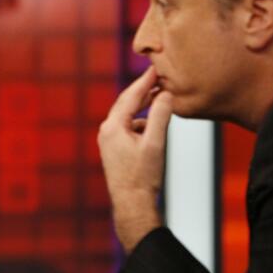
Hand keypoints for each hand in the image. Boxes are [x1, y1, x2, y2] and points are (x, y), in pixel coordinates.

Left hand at [97, 65, 172, 252]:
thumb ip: (160, 116)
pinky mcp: (114, 149)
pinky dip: (142, 122)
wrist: (132, 203)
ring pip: (128, 116)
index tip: (156, 69)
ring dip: (143, 107)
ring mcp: (109, 141)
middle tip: (158, 77)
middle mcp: (107, 131)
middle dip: (143, 90)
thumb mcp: (155, 143)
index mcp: (113, 126)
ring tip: (159, 97)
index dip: (145, 82)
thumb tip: (165, 94)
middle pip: (126, 103)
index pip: (130, 96)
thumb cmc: (144, 175)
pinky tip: (154, 125)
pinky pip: (128, 128)